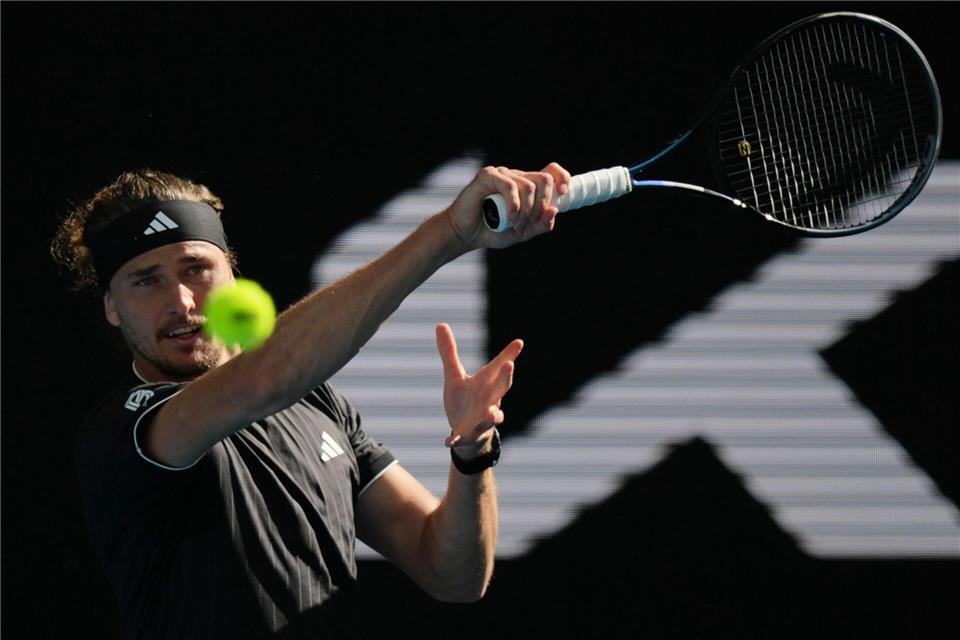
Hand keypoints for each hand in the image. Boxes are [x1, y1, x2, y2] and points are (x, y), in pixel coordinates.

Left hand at [435, 323, 521, 455]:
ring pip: (492, 417)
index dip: (508, 354)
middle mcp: (488, 400)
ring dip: (493, 415)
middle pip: (501, 388)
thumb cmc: (465, 401)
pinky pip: (462, 438)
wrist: (466, 434)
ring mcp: (481, 419)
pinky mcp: (468, 434)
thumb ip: (449, 353)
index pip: (498, 367)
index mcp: (485, 384)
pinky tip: (447, 442)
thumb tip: (440, 324)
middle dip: (506, 378)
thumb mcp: (454, 376)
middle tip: (510, 365)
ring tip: (492, 413)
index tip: (519, 342)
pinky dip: (455, 440)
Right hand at [445, 163, 572, 249]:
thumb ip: (540, 224)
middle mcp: (516, 177)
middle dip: (541, 205)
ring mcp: (502, 175)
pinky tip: (508, 217)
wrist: (466, 234)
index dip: (562, 178)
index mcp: (527, 186)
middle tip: (529, 222)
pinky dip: (513, 205)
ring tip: (514, 223)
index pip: (551, 172)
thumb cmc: (492, 231)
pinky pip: (509, 186)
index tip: (563, 193)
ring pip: (529, 186)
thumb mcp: (523, 232)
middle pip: (544, 179)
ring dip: (526, 211)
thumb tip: (554, 211)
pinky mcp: (488, 176)